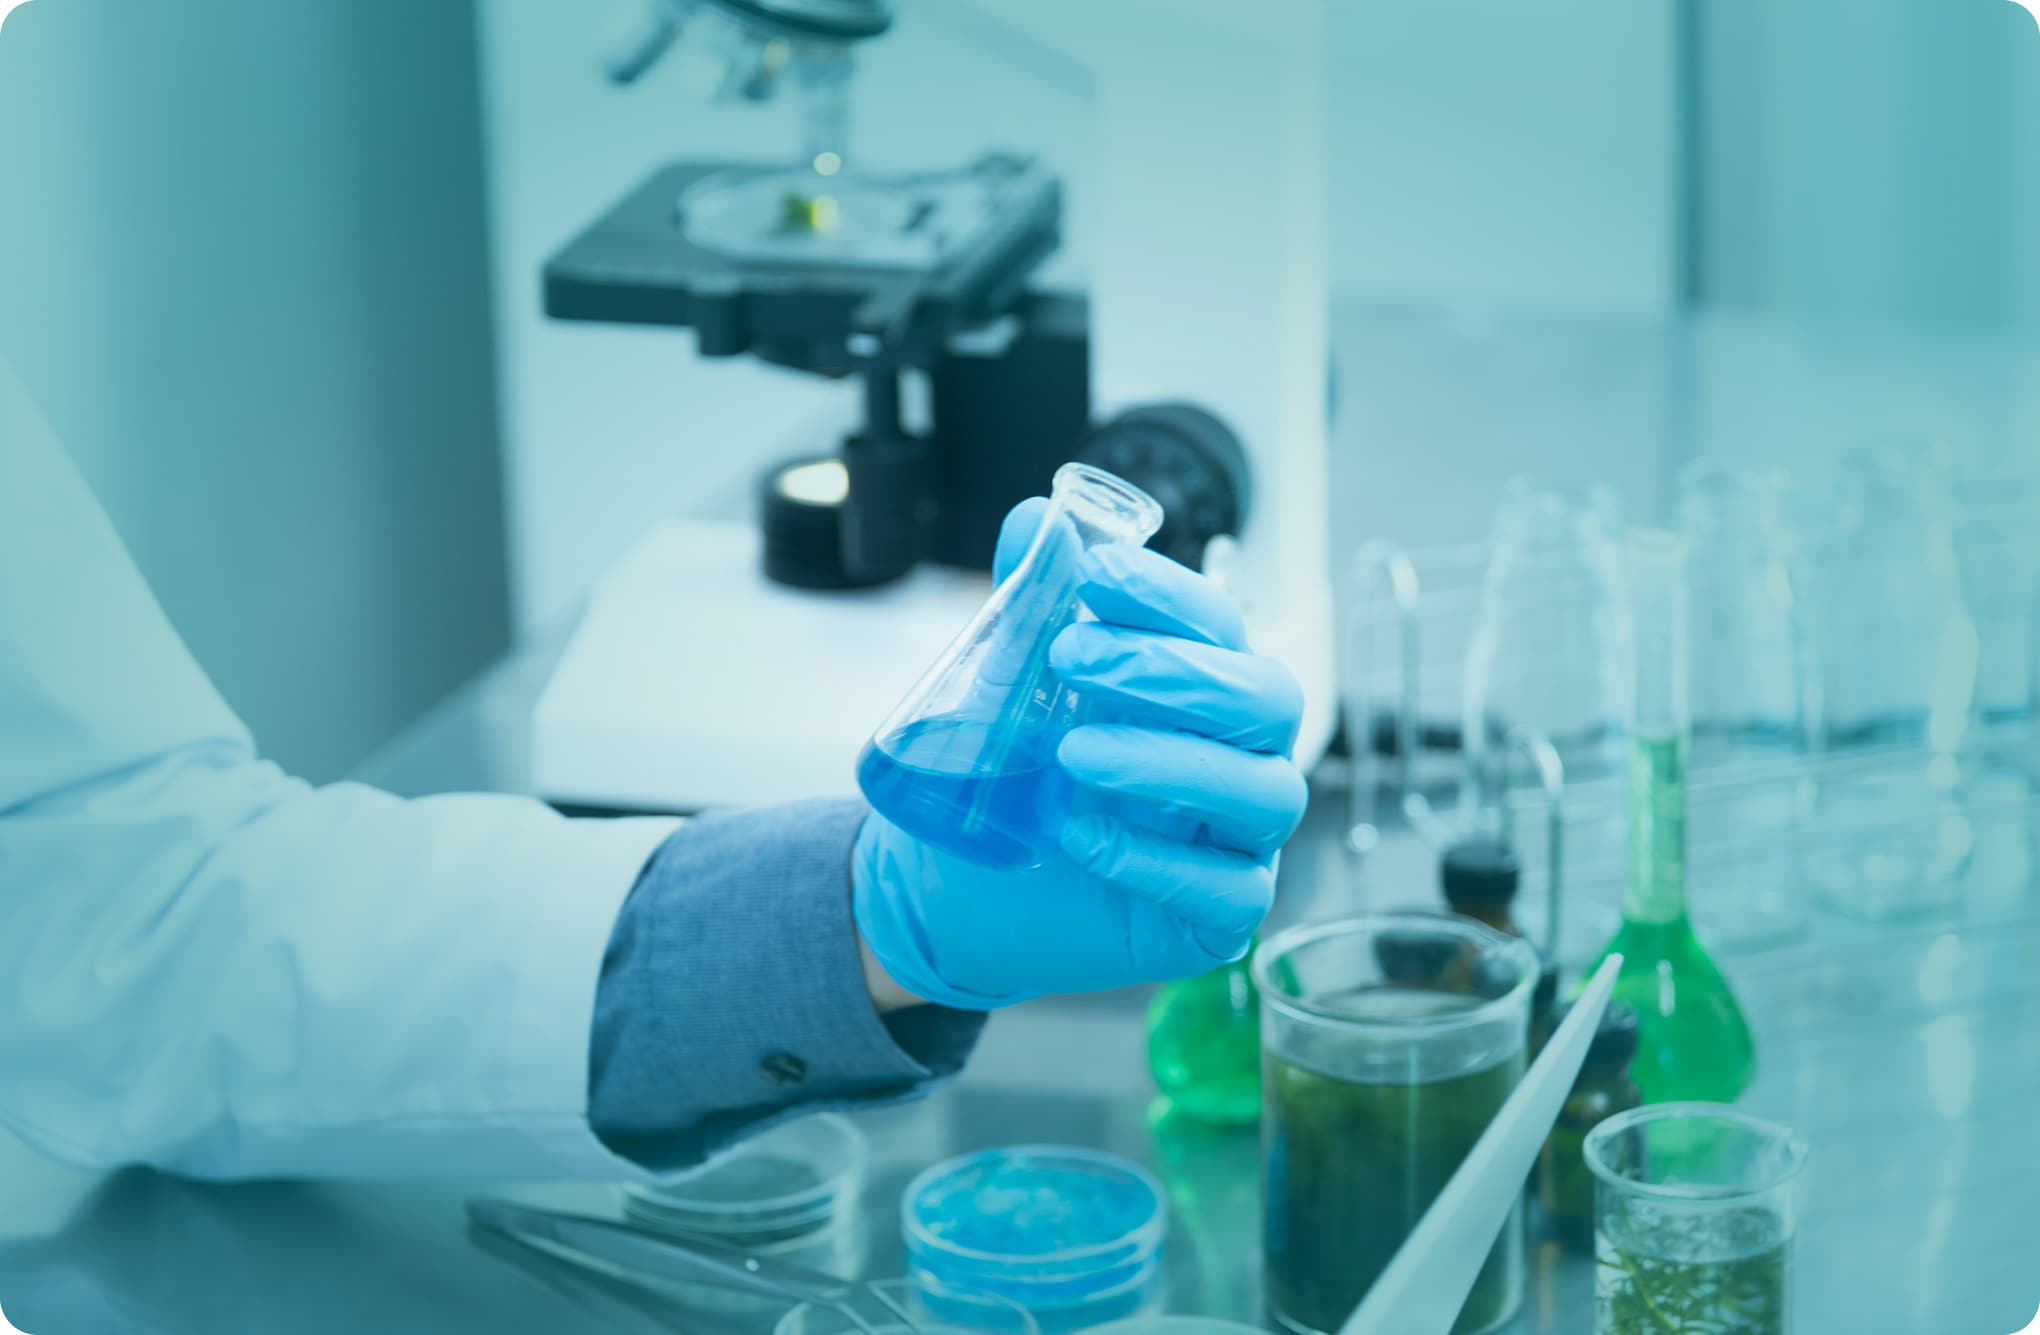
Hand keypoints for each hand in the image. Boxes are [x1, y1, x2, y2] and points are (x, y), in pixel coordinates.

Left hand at [852, 497, 1308, 1010]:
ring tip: (1071, 753)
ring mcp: (1240, 840)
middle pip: (1268, 699)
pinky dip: (1155, 859)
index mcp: (1203, 689)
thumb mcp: (1007, 688)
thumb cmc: (1013, 779)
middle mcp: (1240, 756)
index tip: (1092, 573)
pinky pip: (1228, 890)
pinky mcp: (1219, 919)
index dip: (1166, 594)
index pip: (1220, 626)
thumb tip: (1034, 519)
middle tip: (1069, 660)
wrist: (958, 890)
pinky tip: (1079, 837)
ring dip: (1168, 762)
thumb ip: (1028, 604)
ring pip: (1263, 792)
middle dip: (1171, 671)